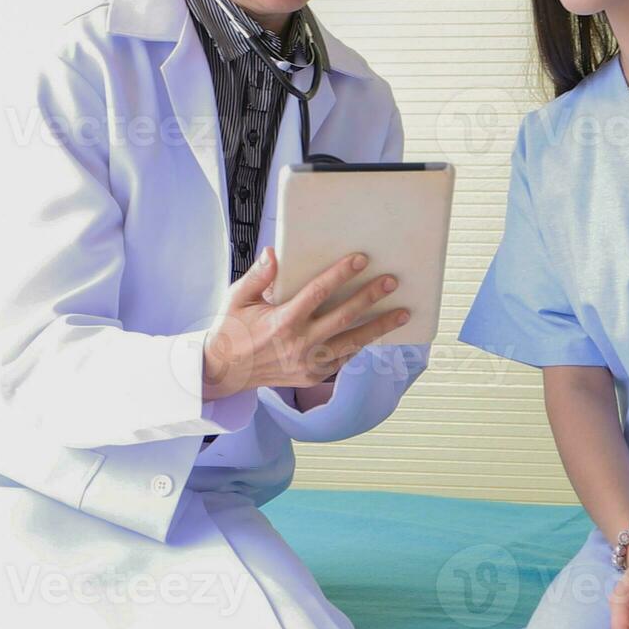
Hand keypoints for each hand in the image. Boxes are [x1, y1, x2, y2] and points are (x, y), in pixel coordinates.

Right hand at [201, 248, 408, 397]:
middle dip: (369, 298)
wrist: (225, 371)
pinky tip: (379, 332)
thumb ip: (258, 275)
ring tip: (402, 313)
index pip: (318, 293)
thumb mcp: (238, 298)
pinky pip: (344, 359)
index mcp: (281, 321)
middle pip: (343, 318)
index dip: (341, 275)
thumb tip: (274, 252)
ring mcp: (308, 363)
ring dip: (379, 327)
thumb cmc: (232, 328)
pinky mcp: (313, 375)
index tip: (361, 260)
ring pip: (351, 342)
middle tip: (391, 282)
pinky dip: (362, 345)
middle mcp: (299, 344)